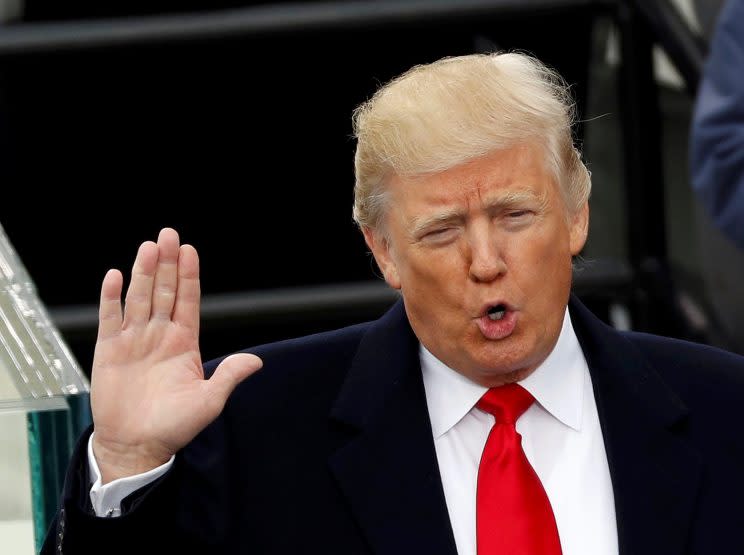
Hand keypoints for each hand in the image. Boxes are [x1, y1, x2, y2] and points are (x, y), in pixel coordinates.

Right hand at [90, 228, 261, 483]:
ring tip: (148, 247)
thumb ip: (229, 376)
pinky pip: (110, 317)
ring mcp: (134, 340)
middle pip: (164, 291)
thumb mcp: (208, 401)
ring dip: (143, 272)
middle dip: (167, 264)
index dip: (189, 275)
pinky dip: (111, 297)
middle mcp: (160, 335)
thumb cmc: (174, 427)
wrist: (137, 446)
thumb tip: (256, 361)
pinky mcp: (109, 350)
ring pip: (139, 298)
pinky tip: (114, 276)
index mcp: (185, 343)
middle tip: (168, 235)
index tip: (190, 250)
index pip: (189, 300)